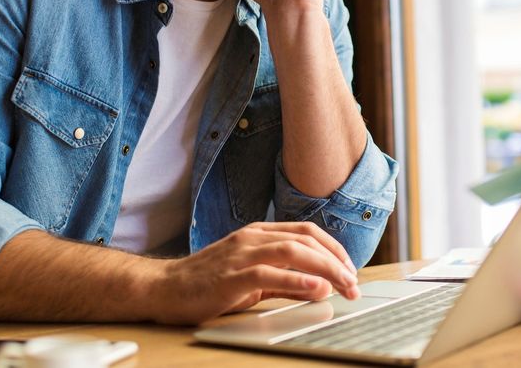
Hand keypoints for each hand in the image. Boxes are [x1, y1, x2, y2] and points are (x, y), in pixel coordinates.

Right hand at [150, 222, 360, 324]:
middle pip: (306, 240)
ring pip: (293, 251)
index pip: (306, 232)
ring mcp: (241, 254)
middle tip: (355, 283)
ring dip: (325, 269)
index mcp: (258, 233)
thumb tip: (320, 287)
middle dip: (337, 261)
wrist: (165, 288)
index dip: (334, 248)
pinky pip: (270, 273)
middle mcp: (252, 238)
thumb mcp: (253, 280)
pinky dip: (298, 280)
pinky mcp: (231, 275)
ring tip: (344, 285)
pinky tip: (316, 289)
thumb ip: (285, 281)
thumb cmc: (208, 282)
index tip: (351, 269)